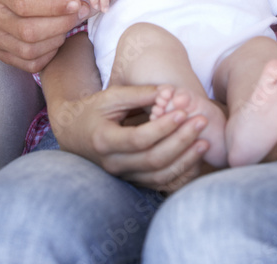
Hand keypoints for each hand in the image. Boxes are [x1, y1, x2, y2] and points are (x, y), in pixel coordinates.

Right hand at [0, 0, 97, 71]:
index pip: (25, 4)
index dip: (54, 7)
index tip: (78, 2)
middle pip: (28, 31)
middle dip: (61, 24)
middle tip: (81, 12)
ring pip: (28, 50)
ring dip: (56, 40)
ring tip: (69, 23)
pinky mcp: (1, 51)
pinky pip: (27, 63)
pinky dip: (48, 55)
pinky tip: (57, 37)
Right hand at [49, 84, 209, 192]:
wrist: (72, 133)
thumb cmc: (93, 110)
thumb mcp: (111, 96)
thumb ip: (139, 94)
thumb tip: (169, 90)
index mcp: (104, 140)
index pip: (139, 138)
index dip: (163, 127)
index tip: (182, 111)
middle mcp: (112, 163)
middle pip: (152, 160)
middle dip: (181, 141)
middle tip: (200, 122)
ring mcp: (122, 176)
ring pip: (158, 176)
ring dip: (185, 160)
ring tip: (204, 142)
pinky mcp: (131, 181)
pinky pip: (158, 184)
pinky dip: (179, 174)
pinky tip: (195, 160)